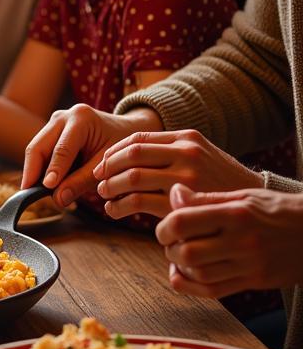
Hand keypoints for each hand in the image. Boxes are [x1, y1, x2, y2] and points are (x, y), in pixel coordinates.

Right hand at [20, 105, 159, 207]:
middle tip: (28, 193)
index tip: (46, 188)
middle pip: (39, 146)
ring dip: (34, 171)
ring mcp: (54, 123)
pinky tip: (41, 186)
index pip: (62, 149)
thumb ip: (82, 181)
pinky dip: (40, 169)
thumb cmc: (121, 148)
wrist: (126, 132)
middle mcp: (63, 117)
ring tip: (34, 193)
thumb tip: (58, 199)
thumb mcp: (107, 165)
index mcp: (81, 118)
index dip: (53, 170)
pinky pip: (40, 152)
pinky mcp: (51, 132)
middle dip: (32, 170)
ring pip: (36, 149)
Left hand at [94, 130, 263, 219]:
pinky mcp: (181, 202)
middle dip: (107, 168)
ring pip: (132, 178)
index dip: (113, 151)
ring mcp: (185, 177)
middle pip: (131, 156)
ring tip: (104, 196)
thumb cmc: (218, 181)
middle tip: (97, 180)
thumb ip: (169, 151)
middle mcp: (185, 153)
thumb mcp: (199, 155)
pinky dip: (120, 206)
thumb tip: (122, 156)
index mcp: (186, 138)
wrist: (252, 204)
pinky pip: (139, 201)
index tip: (101, 163)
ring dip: (111, 188)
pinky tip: (115, 210)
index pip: (137, 138)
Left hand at [157, 183, 302, 297]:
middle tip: (169, 241)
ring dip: (179, 266)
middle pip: (187, 252)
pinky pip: (213, 290)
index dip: (164, 226)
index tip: (163, 226)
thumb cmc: (278, 210)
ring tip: (178, 255)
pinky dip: (190, 286)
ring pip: (198, 273)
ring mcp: (250, 265)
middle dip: (169, 248)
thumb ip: (206, 197)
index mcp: (236, 214)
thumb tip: (173, 192)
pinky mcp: (255, 282)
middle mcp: (242, 241)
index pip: (183, 221)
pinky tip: (183, 274)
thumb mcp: (244, 196)